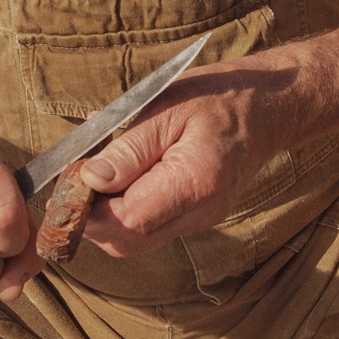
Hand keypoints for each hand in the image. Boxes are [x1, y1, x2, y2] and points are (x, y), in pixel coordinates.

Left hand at [74, 71, 285, 258]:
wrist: (270, 106)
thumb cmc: (219, 97)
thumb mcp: (166, 107)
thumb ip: (127, 149)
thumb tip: (87, 180)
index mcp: (196, 182)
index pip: (128, 220)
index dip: (88, 208)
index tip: (68, 181)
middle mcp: (201, 213)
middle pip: (125, 241)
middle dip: (91, 216)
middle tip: (77, 173)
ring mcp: (200, 220)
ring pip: (133, 240)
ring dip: (105, 212)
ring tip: (101, 168)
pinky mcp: (196, 217)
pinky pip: (148, 226)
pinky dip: (124, 207)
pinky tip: (122, 173)